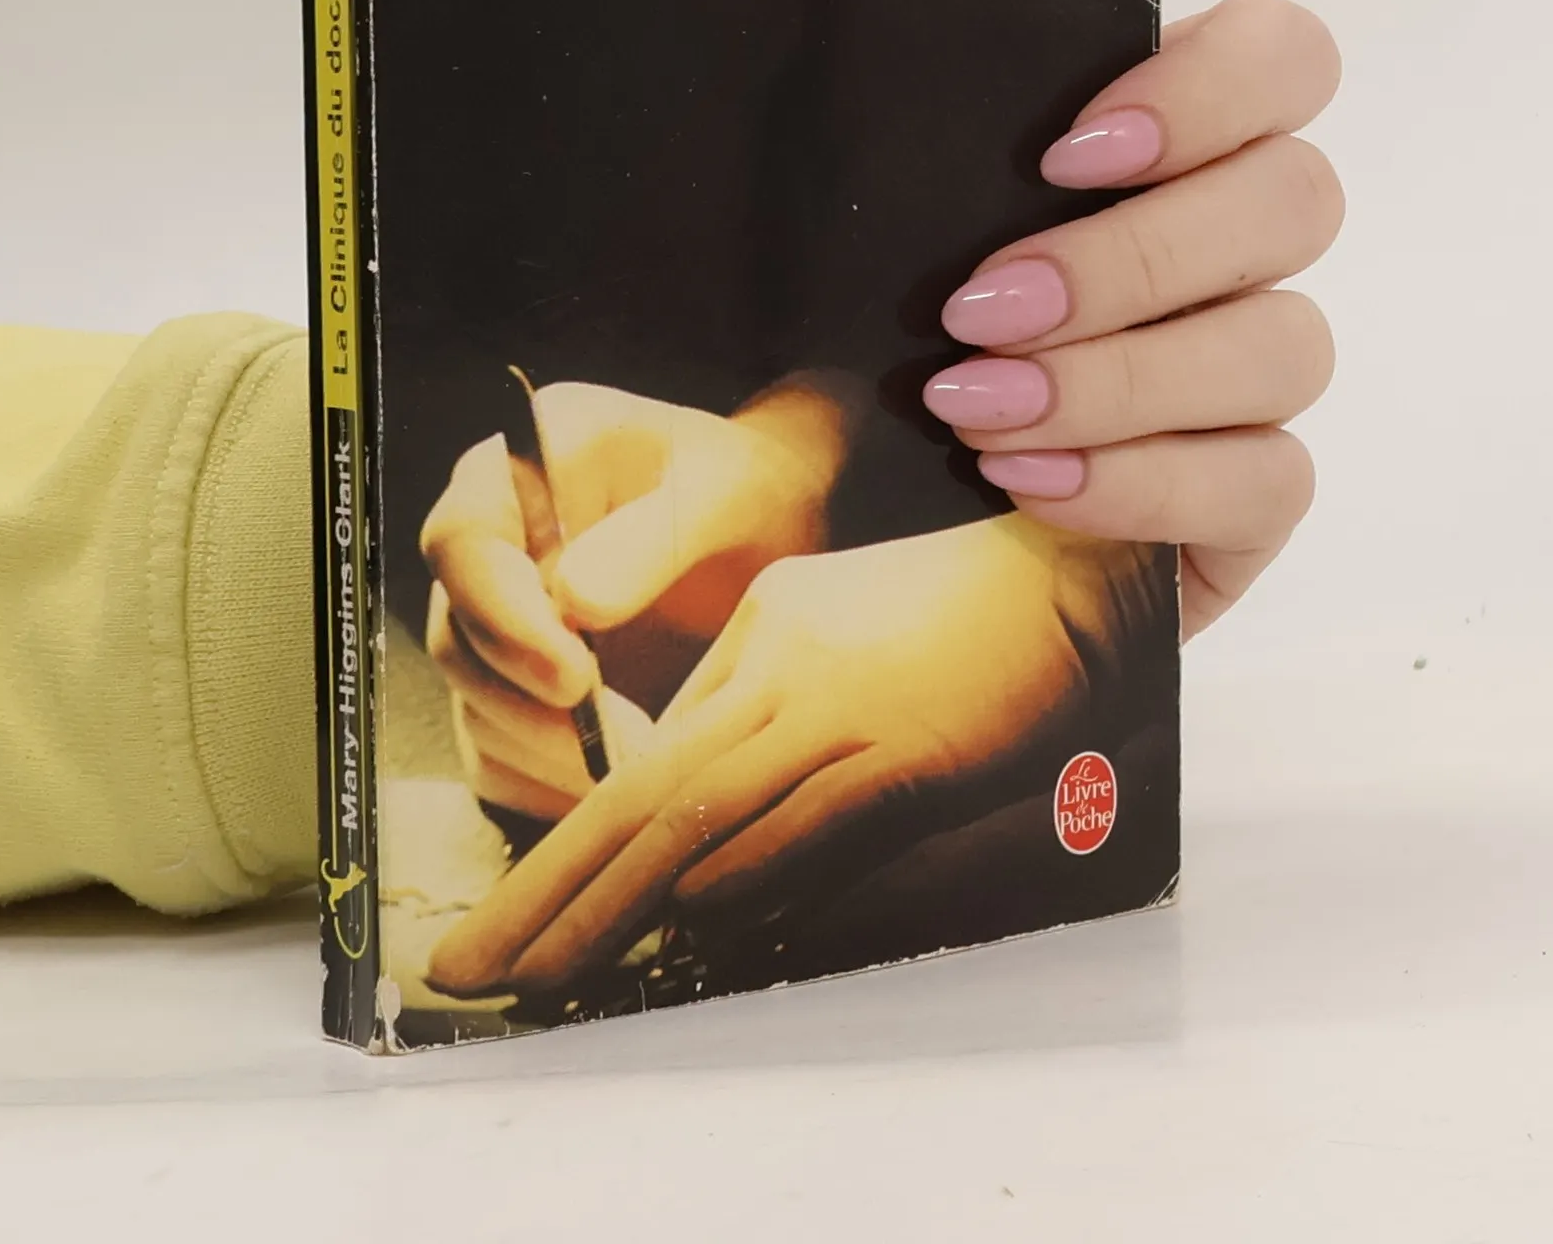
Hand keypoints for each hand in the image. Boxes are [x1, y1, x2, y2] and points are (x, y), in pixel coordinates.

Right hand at [420, 379, 847, 820]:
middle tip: (621, 743)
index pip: (462, 541)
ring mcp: (499, 627)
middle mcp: (490, 553)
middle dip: (526, 704)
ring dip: (544, 754)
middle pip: (457, 637)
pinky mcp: (520, 692)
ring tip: (636, 777)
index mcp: (516, 474)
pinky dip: (549, 786)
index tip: (573, 673)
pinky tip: (619, 795)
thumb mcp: (722, 488)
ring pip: (474, 707)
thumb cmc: (743, 486)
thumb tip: (573, 601)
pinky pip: (501, 756)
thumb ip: (651, 537)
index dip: (501, 614)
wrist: (770, 528)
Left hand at [424, 516, 1160, 996]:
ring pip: (703, 819)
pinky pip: (806, 826)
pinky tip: (680, 932)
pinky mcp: (907, 754)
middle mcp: (781, 671)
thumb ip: (760, 702)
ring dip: (617, 908)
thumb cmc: (964, 612)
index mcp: (762, 635)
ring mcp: (841, 712)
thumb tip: (690, 811)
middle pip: (643, 797)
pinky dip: (741, 883)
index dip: (565, 851)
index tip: (511, 923)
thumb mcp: (835, 627)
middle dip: (548, 893)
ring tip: (544, 976)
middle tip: (472, 968)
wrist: (1079, 577)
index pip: (643, 764)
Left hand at [925, 0, 1342, 635]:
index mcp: (1175, 142)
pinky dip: (1146, 482)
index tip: (1061, 156)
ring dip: (1122, 379)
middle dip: (1128, 260)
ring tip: (978, 410)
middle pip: (1295, 200)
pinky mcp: (1258, 494)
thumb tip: (859, 96)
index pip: (1283, 57)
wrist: (899, 533)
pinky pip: (1270, 480)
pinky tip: (1030, 484)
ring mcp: (1263, 371)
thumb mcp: (887, 230)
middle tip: (980, 312)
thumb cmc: (894, 339)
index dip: (1207, 89)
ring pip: (1285, 343)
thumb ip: (919, 154)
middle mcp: (1242, 247)